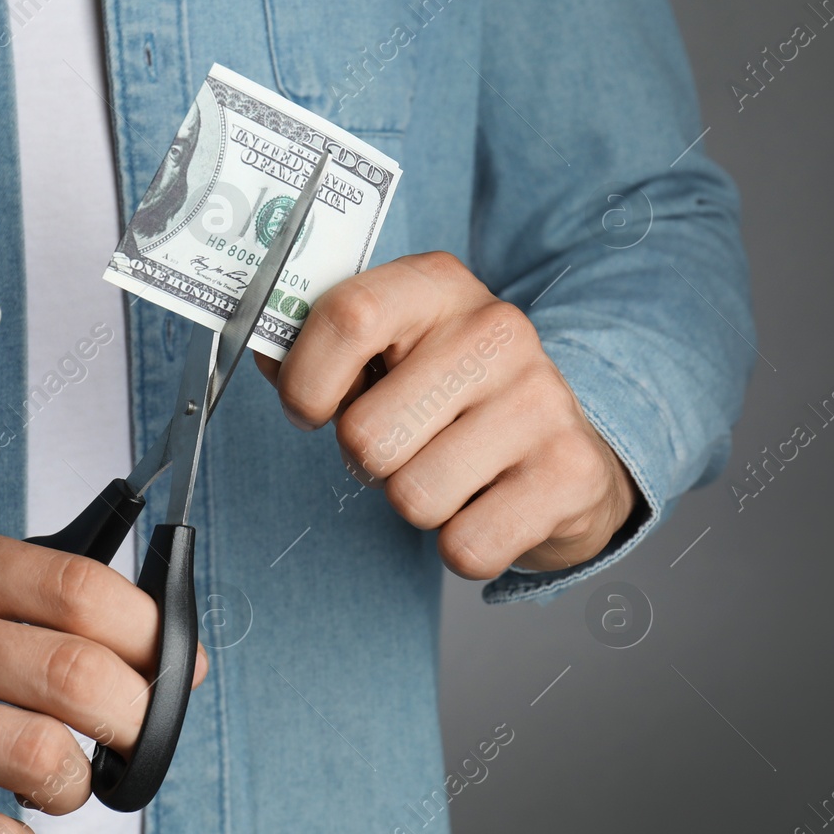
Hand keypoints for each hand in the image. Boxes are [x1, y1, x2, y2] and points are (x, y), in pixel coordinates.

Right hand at [0, 528, 205, 833]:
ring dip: (80, 784)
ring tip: (62, 780)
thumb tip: (162, 645)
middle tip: (135, 733)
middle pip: (81, 677)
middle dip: (138, 717)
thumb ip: (36, 599)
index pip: (86, 590)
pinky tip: (6, 833)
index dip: (152, 634)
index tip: (174, 663)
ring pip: (47, 759)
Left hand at [260, 251, 637, 578]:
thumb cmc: (453, 400)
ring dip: (415, 504)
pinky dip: (462, 545)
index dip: (305, 380)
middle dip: (367, 460)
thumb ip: (321, 347)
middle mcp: (499, 331)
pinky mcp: (569, 474)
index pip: (350, 316)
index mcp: (440, 286)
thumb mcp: (391, 351)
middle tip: (403, 444)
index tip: (307, 409)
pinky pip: (465, 547)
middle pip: (368, 434)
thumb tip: (264, 352)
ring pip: (413, 497)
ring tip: (450, 471)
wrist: (566, 450)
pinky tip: (486, 505)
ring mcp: (541, 401)